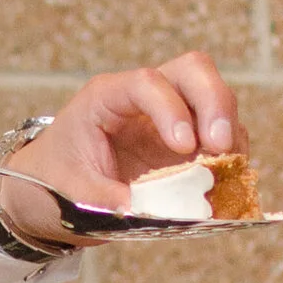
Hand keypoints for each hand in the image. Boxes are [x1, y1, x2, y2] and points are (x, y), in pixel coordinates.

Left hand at [0, 54, 241, 237]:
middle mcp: (144, 99)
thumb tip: (146, 211)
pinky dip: (232, 155)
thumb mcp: (71, 195)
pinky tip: (228, 180)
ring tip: (228, 168)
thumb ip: (106, 201)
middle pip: (193, 71)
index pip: (147, 83)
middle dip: (215, 103)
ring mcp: (170, 118)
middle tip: (221, 146)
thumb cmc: (56, 183)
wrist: (50, 192)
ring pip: (214, 98)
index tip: (183, 147)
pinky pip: (221, 136)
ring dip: (230, 131)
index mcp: (106, 99)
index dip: (171, 109)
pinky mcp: (188, 144)